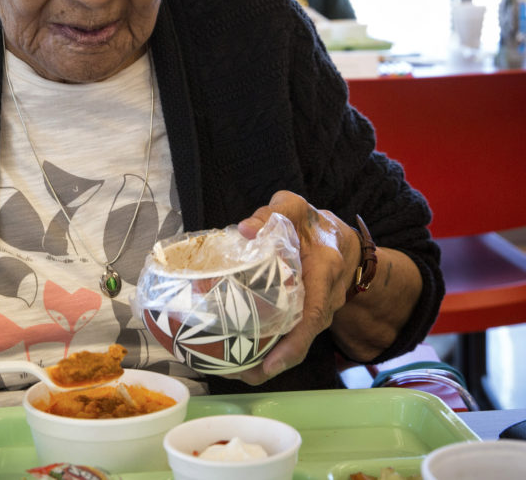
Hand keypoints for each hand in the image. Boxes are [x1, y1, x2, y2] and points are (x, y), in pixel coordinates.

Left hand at [229, 190, 359, 384]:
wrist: (340, 235)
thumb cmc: (310, 222)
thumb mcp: (291, 208)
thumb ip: (269, 215)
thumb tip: (246, 230)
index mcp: (325, 268)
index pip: (313, 312)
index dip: (294, 342)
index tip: (271, 363)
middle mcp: (329, 294)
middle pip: (306, 335)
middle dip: (278, 361)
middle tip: (245, 375)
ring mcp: (324, 306)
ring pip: (302, 338)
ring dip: (275, 358)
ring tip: (242, 372)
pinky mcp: (313, 312)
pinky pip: (297, 332)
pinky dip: (276, 347)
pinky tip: (249, 356)